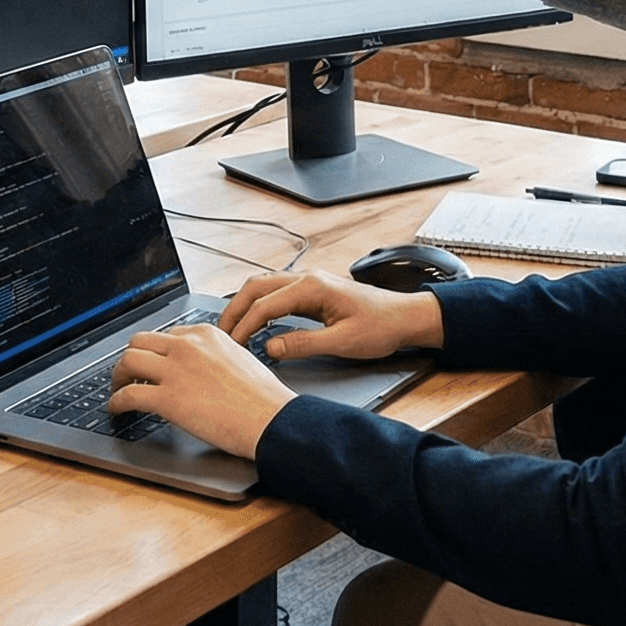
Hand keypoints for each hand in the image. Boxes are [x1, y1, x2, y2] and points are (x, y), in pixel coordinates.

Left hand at [106, 323, 295, 458]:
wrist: (270, 419)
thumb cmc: (263, 398)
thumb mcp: (239, 359)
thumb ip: (214, 357)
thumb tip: (198, 370)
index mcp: (205, 334)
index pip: (166, 335)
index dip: (155, 352)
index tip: (152, 365)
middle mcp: (186, 346)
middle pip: (139, 341)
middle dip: (131, 359)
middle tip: (128, 375)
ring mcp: (174, 371)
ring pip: (127, 361)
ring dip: (117, 377)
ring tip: (117, 390)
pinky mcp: (166, 398)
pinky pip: (128, 395)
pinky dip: (116, 402)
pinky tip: (117, 410)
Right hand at [213, 270, 444, 361]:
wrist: (404, 316)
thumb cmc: (381, 327)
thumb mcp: (343, 342)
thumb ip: (304, 344)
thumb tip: (270, 347)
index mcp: (312, 287)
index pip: (265, 305)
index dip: (244, 326)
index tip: (232, 345)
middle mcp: (307, 278)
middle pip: (255, 287)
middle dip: (234, 310)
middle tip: (220, 335)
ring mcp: (308, 281)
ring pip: (263, 286)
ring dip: (244, 305)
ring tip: (231, 329)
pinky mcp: (311, 290)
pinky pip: (275, 291)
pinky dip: (257, 304)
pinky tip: (254, 321)